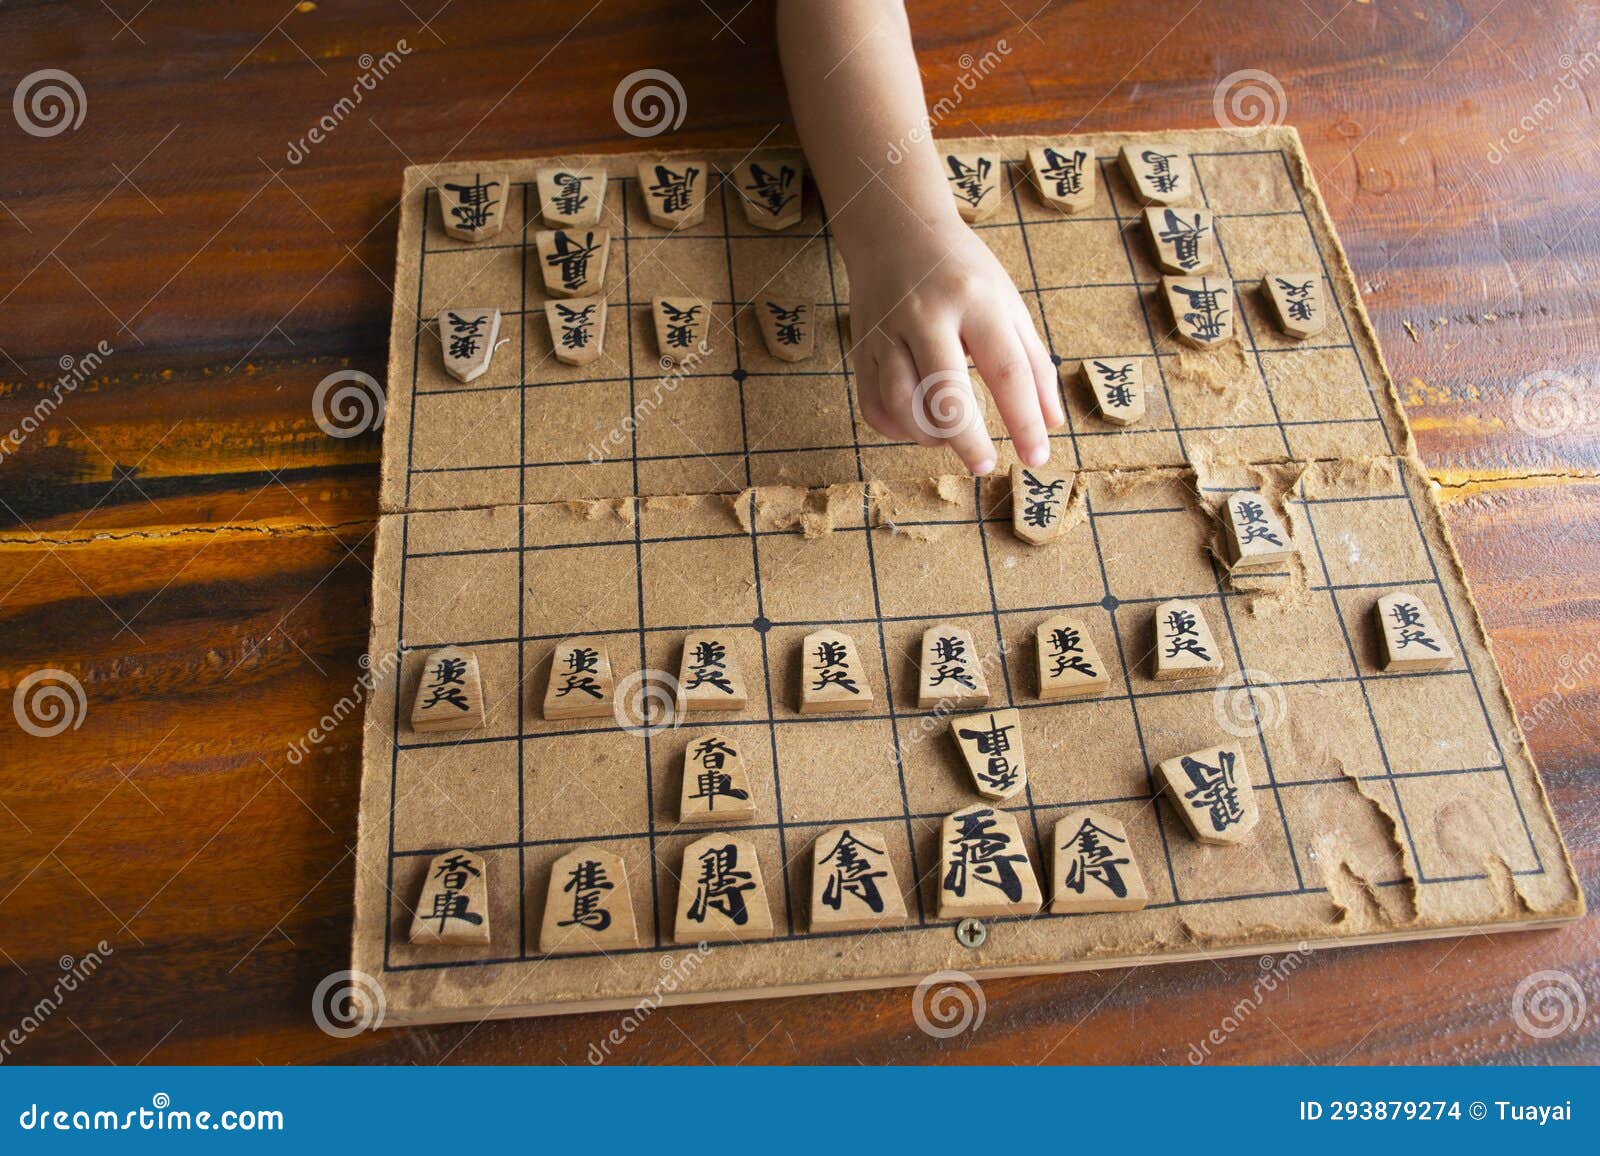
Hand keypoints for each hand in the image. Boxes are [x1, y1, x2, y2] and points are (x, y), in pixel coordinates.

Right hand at [845, 218, 1064, 473]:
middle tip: (985, 465)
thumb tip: (1051, 423)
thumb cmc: (963, 273)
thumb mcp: (1009, 304)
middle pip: (945, 393)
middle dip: (967, 440)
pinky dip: (897, 429)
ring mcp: (888, 332)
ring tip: (951, 439)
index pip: (1006, 371)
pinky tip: (918, 427)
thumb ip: (1033, 364)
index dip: (1024, 421)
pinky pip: (874, 405)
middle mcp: (927, 315)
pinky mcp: (861, 348)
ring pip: (902, 404)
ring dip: (929, 436)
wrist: (896, 231)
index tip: (1037, 456)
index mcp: (976, 300)